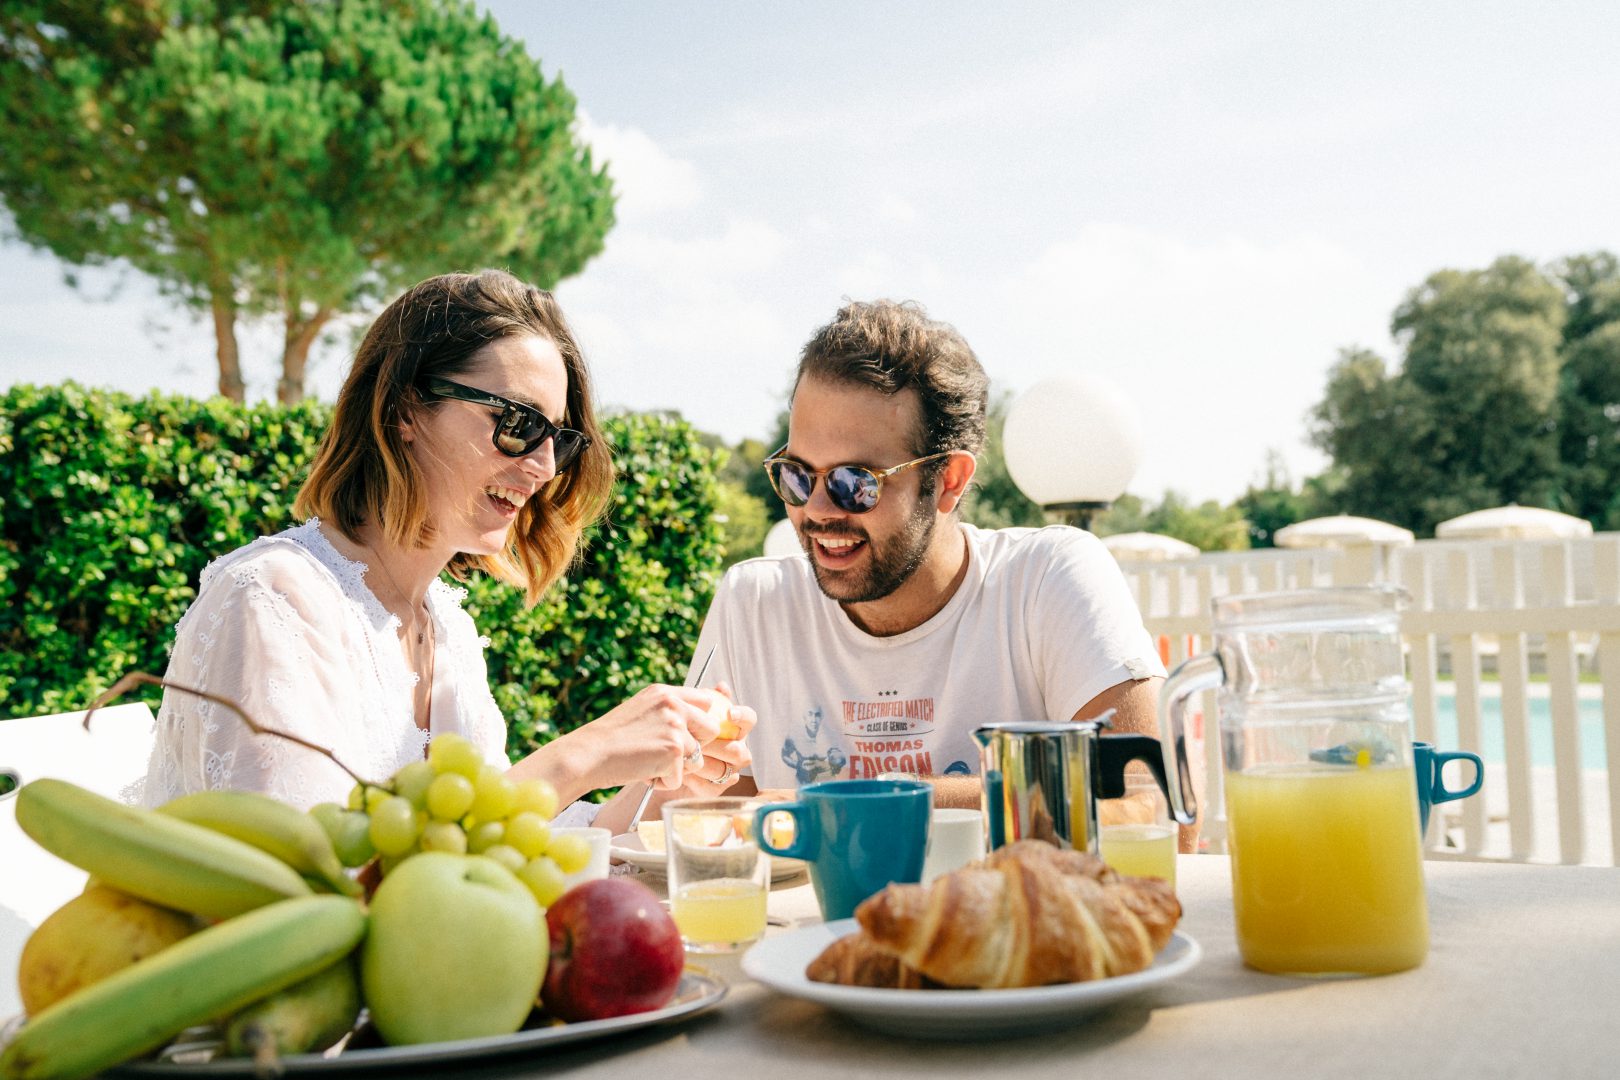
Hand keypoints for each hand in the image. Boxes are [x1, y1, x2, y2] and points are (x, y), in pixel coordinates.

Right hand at [584, 682, 723, 790]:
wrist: (588, 754)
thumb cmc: (610, 740)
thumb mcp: (641, 711)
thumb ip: (667, 711)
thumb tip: (694, 723)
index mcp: (665, 693)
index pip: (706, 701)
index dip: (702, 721)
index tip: (693, 734)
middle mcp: (674, 704)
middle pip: (711, 729)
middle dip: (695, 746)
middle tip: (666, 754)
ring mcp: (676, 727)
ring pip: (697, 758)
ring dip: (675, 768)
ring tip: (647, 762)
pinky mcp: (674, 751)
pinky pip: (681, 777)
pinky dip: (663, 781)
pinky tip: (642, 771)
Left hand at [664, 682, 753, 794]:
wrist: (654, 757)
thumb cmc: (672, 729)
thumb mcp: (683, 710)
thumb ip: (703, 699)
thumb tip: (722, 686)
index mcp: (732, 727)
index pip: (749, 719)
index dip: (743, 717)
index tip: (730, 714)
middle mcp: (734, 748)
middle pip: (740, 750)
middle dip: (719, 746)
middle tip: (700, 742)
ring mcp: (727, 769)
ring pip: (727, 768)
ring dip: (705, 762)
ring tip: (685, 756)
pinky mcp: (715, 788)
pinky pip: (713, 786)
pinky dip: (696, 778)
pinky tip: (682, 771)